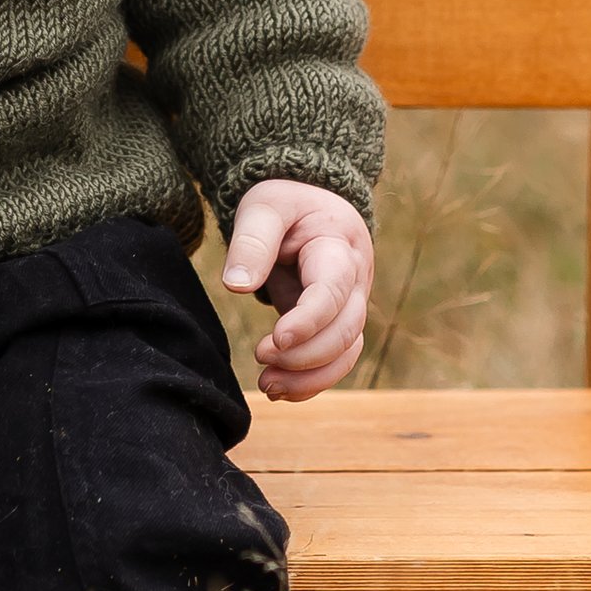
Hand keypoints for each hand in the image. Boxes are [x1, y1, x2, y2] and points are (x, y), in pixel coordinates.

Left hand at [220, 179, 373, 401]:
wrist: (310, 204)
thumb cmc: (285, 203)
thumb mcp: (264, 206)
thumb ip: (252, 241)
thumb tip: (235, 285)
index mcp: (339, 247)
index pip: (333, 292)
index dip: (309, 321)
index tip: (275, 340)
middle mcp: (355, 281)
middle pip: (346, 330)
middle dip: (306, 354)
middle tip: (260, 356)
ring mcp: (350, 304)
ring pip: (347, 353)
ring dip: (310, 377)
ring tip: (267, 385)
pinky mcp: (337, 322)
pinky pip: (337, 360)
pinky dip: (312, 380)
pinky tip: (280, 388)